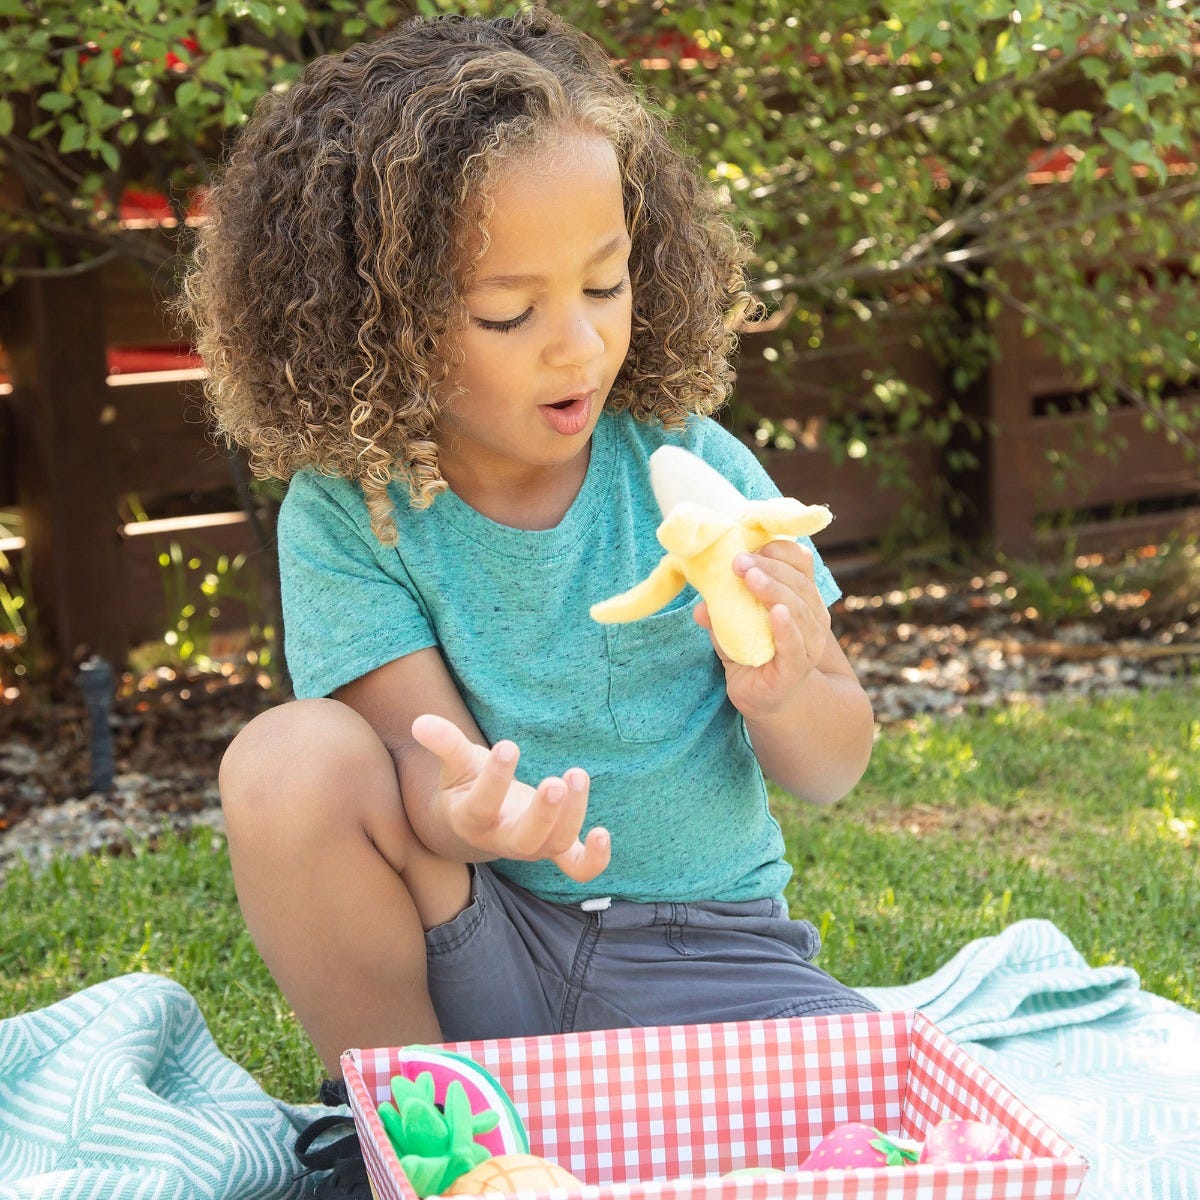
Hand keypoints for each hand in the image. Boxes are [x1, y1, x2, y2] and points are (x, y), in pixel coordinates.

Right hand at [410, 714, 610, 883]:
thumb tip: (421, 722)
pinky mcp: (555, 847)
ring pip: (555, 845)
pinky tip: (603, 832)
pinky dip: (594, 859)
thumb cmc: (465, 785)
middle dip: (543, 814)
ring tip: (576, 775)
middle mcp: (503, 839)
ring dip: (572, 816)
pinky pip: (577, 866)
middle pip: (524, 840)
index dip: (495, 778)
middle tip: (555, 784)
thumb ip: (444, 743)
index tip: (508, 745)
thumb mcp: (455, 763)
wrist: (473, 823)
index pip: (483, 805)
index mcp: (472, 819)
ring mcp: (532, 846)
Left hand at [694, 540, 831, 719]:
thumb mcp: (732, 625)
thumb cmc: (750, 652)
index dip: (780, 550)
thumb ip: (720, 613)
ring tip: (751, 578)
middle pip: (798, 583)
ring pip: (799, 610)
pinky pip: (794, 645)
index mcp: (801, 596)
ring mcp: (809, 643)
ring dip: (774, 590)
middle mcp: (813, 616)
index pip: (801, 563)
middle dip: (769, 569)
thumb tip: (700, 606)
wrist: (764, 697)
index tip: (750, 547)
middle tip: (739, 562)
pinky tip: (775, 613)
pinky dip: (786, 628)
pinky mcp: (797, 668)